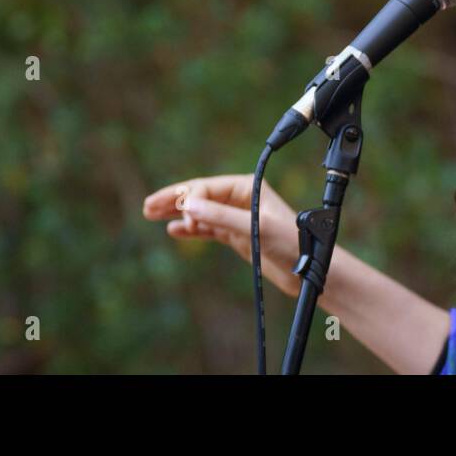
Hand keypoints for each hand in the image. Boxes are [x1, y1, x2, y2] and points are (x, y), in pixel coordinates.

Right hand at [142, 174, 302, 297]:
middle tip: (147, 206)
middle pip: (200, 194)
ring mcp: (237, 217)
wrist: (308, 268)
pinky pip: (208, 228)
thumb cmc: (291, 242)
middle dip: (174, 199)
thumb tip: (188, 204)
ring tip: (151, 214)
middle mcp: (241, 199)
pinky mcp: (237, 235)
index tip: (179, 216)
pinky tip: (175, 230)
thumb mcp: (255, 227)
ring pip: (201, 211)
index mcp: (247, 187)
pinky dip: (191, 228)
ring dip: (178, 213)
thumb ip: (222, 216)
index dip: (189, 198)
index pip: (208, 187)